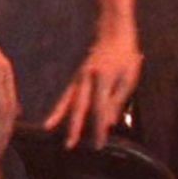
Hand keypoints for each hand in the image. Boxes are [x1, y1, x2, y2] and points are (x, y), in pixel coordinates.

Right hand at [44, 32, 141, 148]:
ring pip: (68, 99)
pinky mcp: (76, 79)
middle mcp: (87, 78)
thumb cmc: (125, 57)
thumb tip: (108, 123)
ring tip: (49, 130)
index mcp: (103, 78)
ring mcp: (79, 77)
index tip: (98, 145)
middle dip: (74, 126)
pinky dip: (59, 108)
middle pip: (79, 106)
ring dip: (59, 116)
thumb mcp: (128, 79)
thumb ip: (117, 101)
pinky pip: (66, 95)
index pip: (100, 108)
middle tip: (69, 145)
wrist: (114, 33)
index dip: (98, 128)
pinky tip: (52, 120)